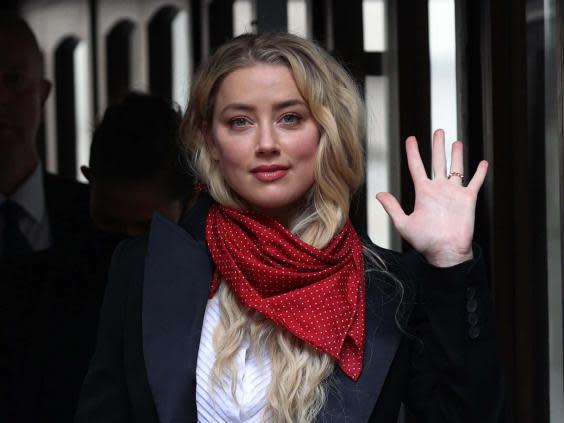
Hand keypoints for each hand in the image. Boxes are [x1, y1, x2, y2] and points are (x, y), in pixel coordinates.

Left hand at [376, 129, 487, 266]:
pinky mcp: (468, 199)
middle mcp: (438, 189)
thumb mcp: (404, 224)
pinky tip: (482, 162)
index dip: (413, 152)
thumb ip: (392, 207)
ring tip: (456, 141)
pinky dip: (479, 173)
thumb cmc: (424, 241)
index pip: (416, 166)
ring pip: (455, 168)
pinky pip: (474, 182)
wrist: (445, 252)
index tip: (411, 138)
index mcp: (423, 192)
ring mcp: (453, 193)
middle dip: (437, 146)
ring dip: (456, 155)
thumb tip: (379, 194)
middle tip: (438, 131)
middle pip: (437, 161)